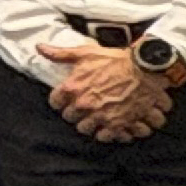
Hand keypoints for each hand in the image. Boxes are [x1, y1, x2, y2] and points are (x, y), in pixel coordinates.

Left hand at [39, 41, 173, 142]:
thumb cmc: (115, 59)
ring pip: (87, 130)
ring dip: (90, 125)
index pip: (55, 102)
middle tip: (82, 109)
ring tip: (96, 119)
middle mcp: (84, 105)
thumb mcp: (85, 52)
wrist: (145, 67)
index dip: (59, 101)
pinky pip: (108, 137)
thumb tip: (40, 48)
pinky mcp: (119, 124)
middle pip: (70, 119)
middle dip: (75, 114)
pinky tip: (111, 127)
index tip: (64, 99)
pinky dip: (110, 134)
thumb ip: (60, 53)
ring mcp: (101, 116)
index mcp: (73, 88)